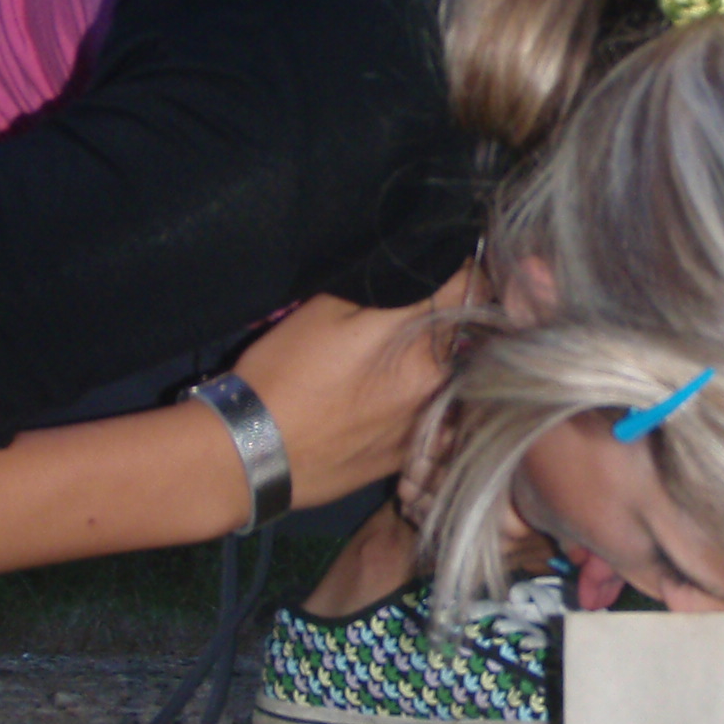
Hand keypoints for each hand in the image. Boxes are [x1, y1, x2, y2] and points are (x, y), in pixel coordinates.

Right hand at [232, 265, 478, 510]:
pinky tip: (383, 402)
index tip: (446, 267)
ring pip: (448, 377)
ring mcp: (428, 424)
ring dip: (431, 362)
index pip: (471, 286)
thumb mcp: (324, 309)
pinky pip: (433, 416)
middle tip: (405, 316)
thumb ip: (383, 286)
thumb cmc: (282, 374)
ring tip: (388, 364)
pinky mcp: (412, 454)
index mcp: (418, 339)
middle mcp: (436, 382)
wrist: (252, 455)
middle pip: (461, 333)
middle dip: (442, 318)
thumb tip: (422, 268)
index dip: (460, 269)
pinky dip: (419, 402)